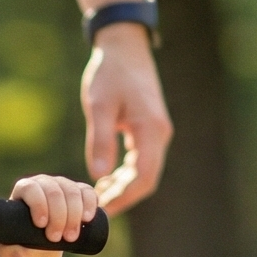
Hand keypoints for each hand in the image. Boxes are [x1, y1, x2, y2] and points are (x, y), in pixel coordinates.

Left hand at [0, 173, 97, 256]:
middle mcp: (44, 182)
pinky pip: (87, 192)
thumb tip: (21, 254)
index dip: (38, 204)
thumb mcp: (7, 248)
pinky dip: (90, 203)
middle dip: (58, 216)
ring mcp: (62, 185)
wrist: (39, 241)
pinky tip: (88, 218)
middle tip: (56, 239)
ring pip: (72, 192)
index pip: (31, 189)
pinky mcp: (79, 191)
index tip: (41, 225)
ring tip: (70, 237)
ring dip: (74, 215)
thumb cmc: (20, 240)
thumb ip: (8, 253)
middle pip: (54, 191)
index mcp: (24, 189)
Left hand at [80, 25, 171, 214]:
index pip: (143, 178)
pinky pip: (142, 159)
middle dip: (124, 196)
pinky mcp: (149, 128)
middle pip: (147, 179)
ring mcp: (157, 132)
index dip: (124, 198)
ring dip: (124, 186)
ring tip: (98, 197)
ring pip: (145, 171)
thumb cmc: (109, 73)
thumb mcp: (99, 106)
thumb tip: (98, 175)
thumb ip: (100, 141)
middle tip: (97, 209)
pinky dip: (126, 173)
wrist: (124, 47)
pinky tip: (106, 178)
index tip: (102, 209)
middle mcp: (160, 134)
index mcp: (150, 130)